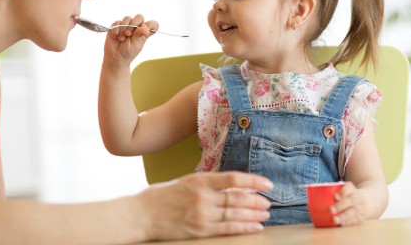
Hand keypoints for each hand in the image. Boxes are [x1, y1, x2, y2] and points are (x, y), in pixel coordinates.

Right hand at [103, 14, 157, 63]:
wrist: (116, 57)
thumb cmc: (128, 52)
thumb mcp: (136, 44)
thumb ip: (140, 34)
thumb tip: (146, 29)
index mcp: (144, 32)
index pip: (153, 24)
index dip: (151, 25)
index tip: (145, 32)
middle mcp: (136, 27)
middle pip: (139, 17)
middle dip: (133, 25)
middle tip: (128, 34)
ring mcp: (127, 25)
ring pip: (127, 18)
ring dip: (123, 28)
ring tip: (121, 39)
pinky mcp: (117, 26)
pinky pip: (117, 22)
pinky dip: (116, 30)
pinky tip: (116, 37)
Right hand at [138, 171, 272, 239]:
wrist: (142, 214)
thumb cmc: (162, 196)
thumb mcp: (185, 182)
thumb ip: (207, 183)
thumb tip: (232, 186)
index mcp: (199, 180)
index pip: (233, 178)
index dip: (253, 181)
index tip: (267, 183)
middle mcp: (202, 197)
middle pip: (237, 198)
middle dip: (256, 200)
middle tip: (269, 202)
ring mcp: (202, 215)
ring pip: (235, 214)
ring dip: (254, 214)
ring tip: (265, 214)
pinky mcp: (200, 231)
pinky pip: (227, 229)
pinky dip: (244, 227)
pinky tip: (255, 227)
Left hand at [330, 181, 367, 225]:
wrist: (368, 201)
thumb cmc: (347, 196)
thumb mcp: (342, 191)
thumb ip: (328, 194)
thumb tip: (309, 203)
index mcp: (352, 189)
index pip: (349, 188)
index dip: (343, 192)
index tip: (335, 197)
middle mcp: (358, 197)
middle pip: (351, 200)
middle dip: (341, 205)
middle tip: (331, 209)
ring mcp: (361, 207)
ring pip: (354, 211)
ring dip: (344, 216)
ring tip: (335, 220)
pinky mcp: (362, 217)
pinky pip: (356, 220)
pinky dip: (349, 222)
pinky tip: (342, 224)